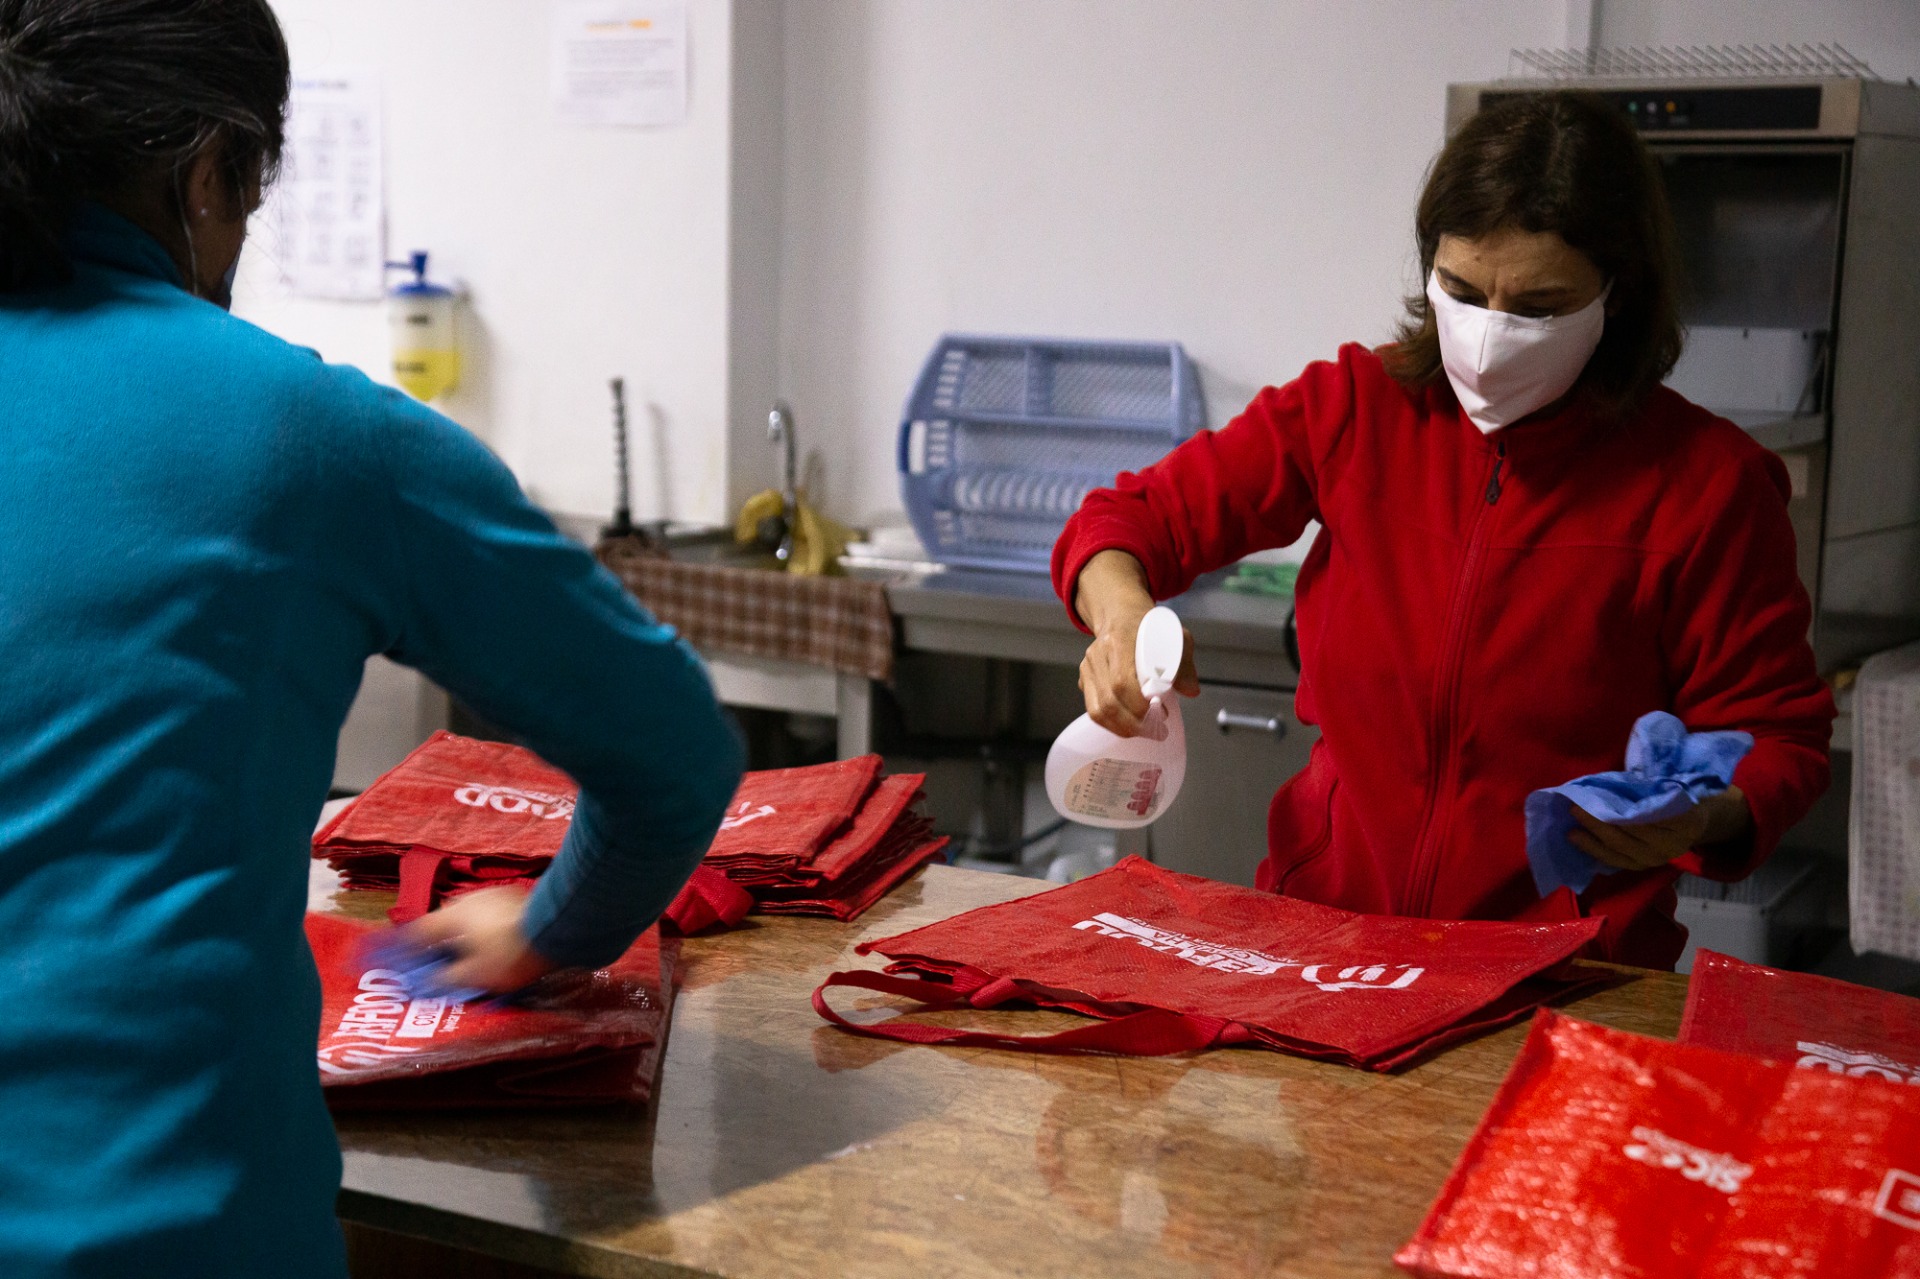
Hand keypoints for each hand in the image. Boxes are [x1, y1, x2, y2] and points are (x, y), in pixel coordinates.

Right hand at [399, 885, 557, 992]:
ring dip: (463, 934)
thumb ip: (446, 978)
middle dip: (439, 942)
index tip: (399, 958)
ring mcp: (494, 895)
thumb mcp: (475, 975)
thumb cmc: (510, 955)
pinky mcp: (515, 897)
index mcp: (452, 916)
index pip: (419, 932)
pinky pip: (489, 915)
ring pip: (469, 917)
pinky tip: (494, 943)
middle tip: (436, 961)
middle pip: (445, 922)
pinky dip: (484, 929)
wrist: (558, 929)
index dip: (407, 947)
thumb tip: (427, 983)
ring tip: (467, 954)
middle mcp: (469, 900)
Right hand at [1073, 551, 1198, 736]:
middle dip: (1134, 723)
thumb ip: (1185, 664)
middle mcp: (1098, 655)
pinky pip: (1093, 709)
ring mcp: (1088, 668)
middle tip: (1156, 730)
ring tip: (1143, 731)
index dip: (1138, 705)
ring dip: (1121, 727)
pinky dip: (1112, 723)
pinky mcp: (1084, 679)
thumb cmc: (1149, 627)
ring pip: (1097, 710)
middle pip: (1108, 701)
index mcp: (1119, 640)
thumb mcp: (1175, 637)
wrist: (1119, 614)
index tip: (1160, 712)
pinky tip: (1129, 725)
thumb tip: (1191, 691)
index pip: (1122, 682)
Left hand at [1568, 787, 1750, 873]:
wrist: (1691, 823)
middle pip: (1631, 834)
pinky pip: (1616, 861)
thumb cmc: (1674, 796)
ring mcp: (1657, 859)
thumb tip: (1606, 785)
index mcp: (1686, 821)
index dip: (1625, 809)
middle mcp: (1673, 845)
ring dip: (1592, 839)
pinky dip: (1595, 851)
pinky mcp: (1643, 866)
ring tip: (1571, 829)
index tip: (1599, 798)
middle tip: (1576, 808)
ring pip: (1620, 850)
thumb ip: (1645, 789)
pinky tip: (1578, 840)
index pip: (1651, 816)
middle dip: (1600, 822)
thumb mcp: (1669, 787)